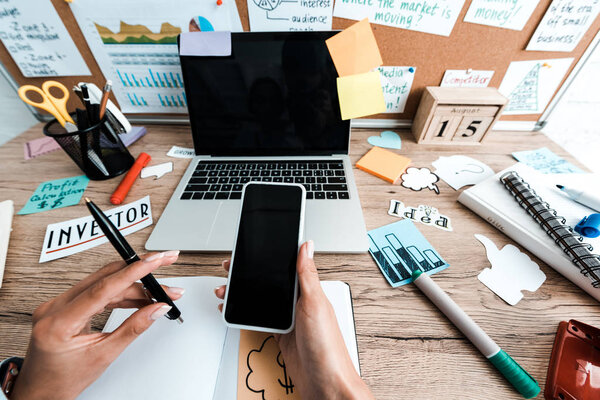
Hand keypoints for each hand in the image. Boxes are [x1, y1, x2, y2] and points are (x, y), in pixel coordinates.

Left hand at [11, 251, 183, 399]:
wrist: (40, 391)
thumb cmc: (63, 380)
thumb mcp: (103, 355)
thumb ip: (133, 328)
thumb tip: (156, 308)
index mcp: (59, 322)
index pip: (103, 287)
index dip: (134, 271)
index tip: (155, 261)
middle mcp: (54, 307)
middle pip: (106, 280)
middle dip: (139, 273)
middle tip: (164, 266)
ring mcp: (57, 305)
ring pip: (103, 283)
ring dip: (133, 286)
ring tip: (159, 293)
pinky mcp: (64, 306)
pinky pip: (96, 291)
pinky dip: (119, 293)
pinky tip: (139, 297)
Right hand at [215, 241, 372, 399]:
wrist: (325, 384)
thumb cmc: (328, 347)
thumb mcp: (315, 304)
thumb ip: (307, 275)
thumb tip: (307, 246)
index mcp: (309, 292)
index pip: (286, 267)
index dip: (269, 258)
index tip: (251, 251)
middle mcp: (299, 304)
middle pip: (270, 283)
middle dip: (249, 275)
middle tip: (231, 268)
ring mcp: (289, 321)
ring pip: (262, 301)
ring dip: (243, 295)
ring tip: (226, 290)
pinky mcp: (282, 336)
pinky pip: (261, 320)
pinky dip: (246, 314)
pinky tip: (237, 310)